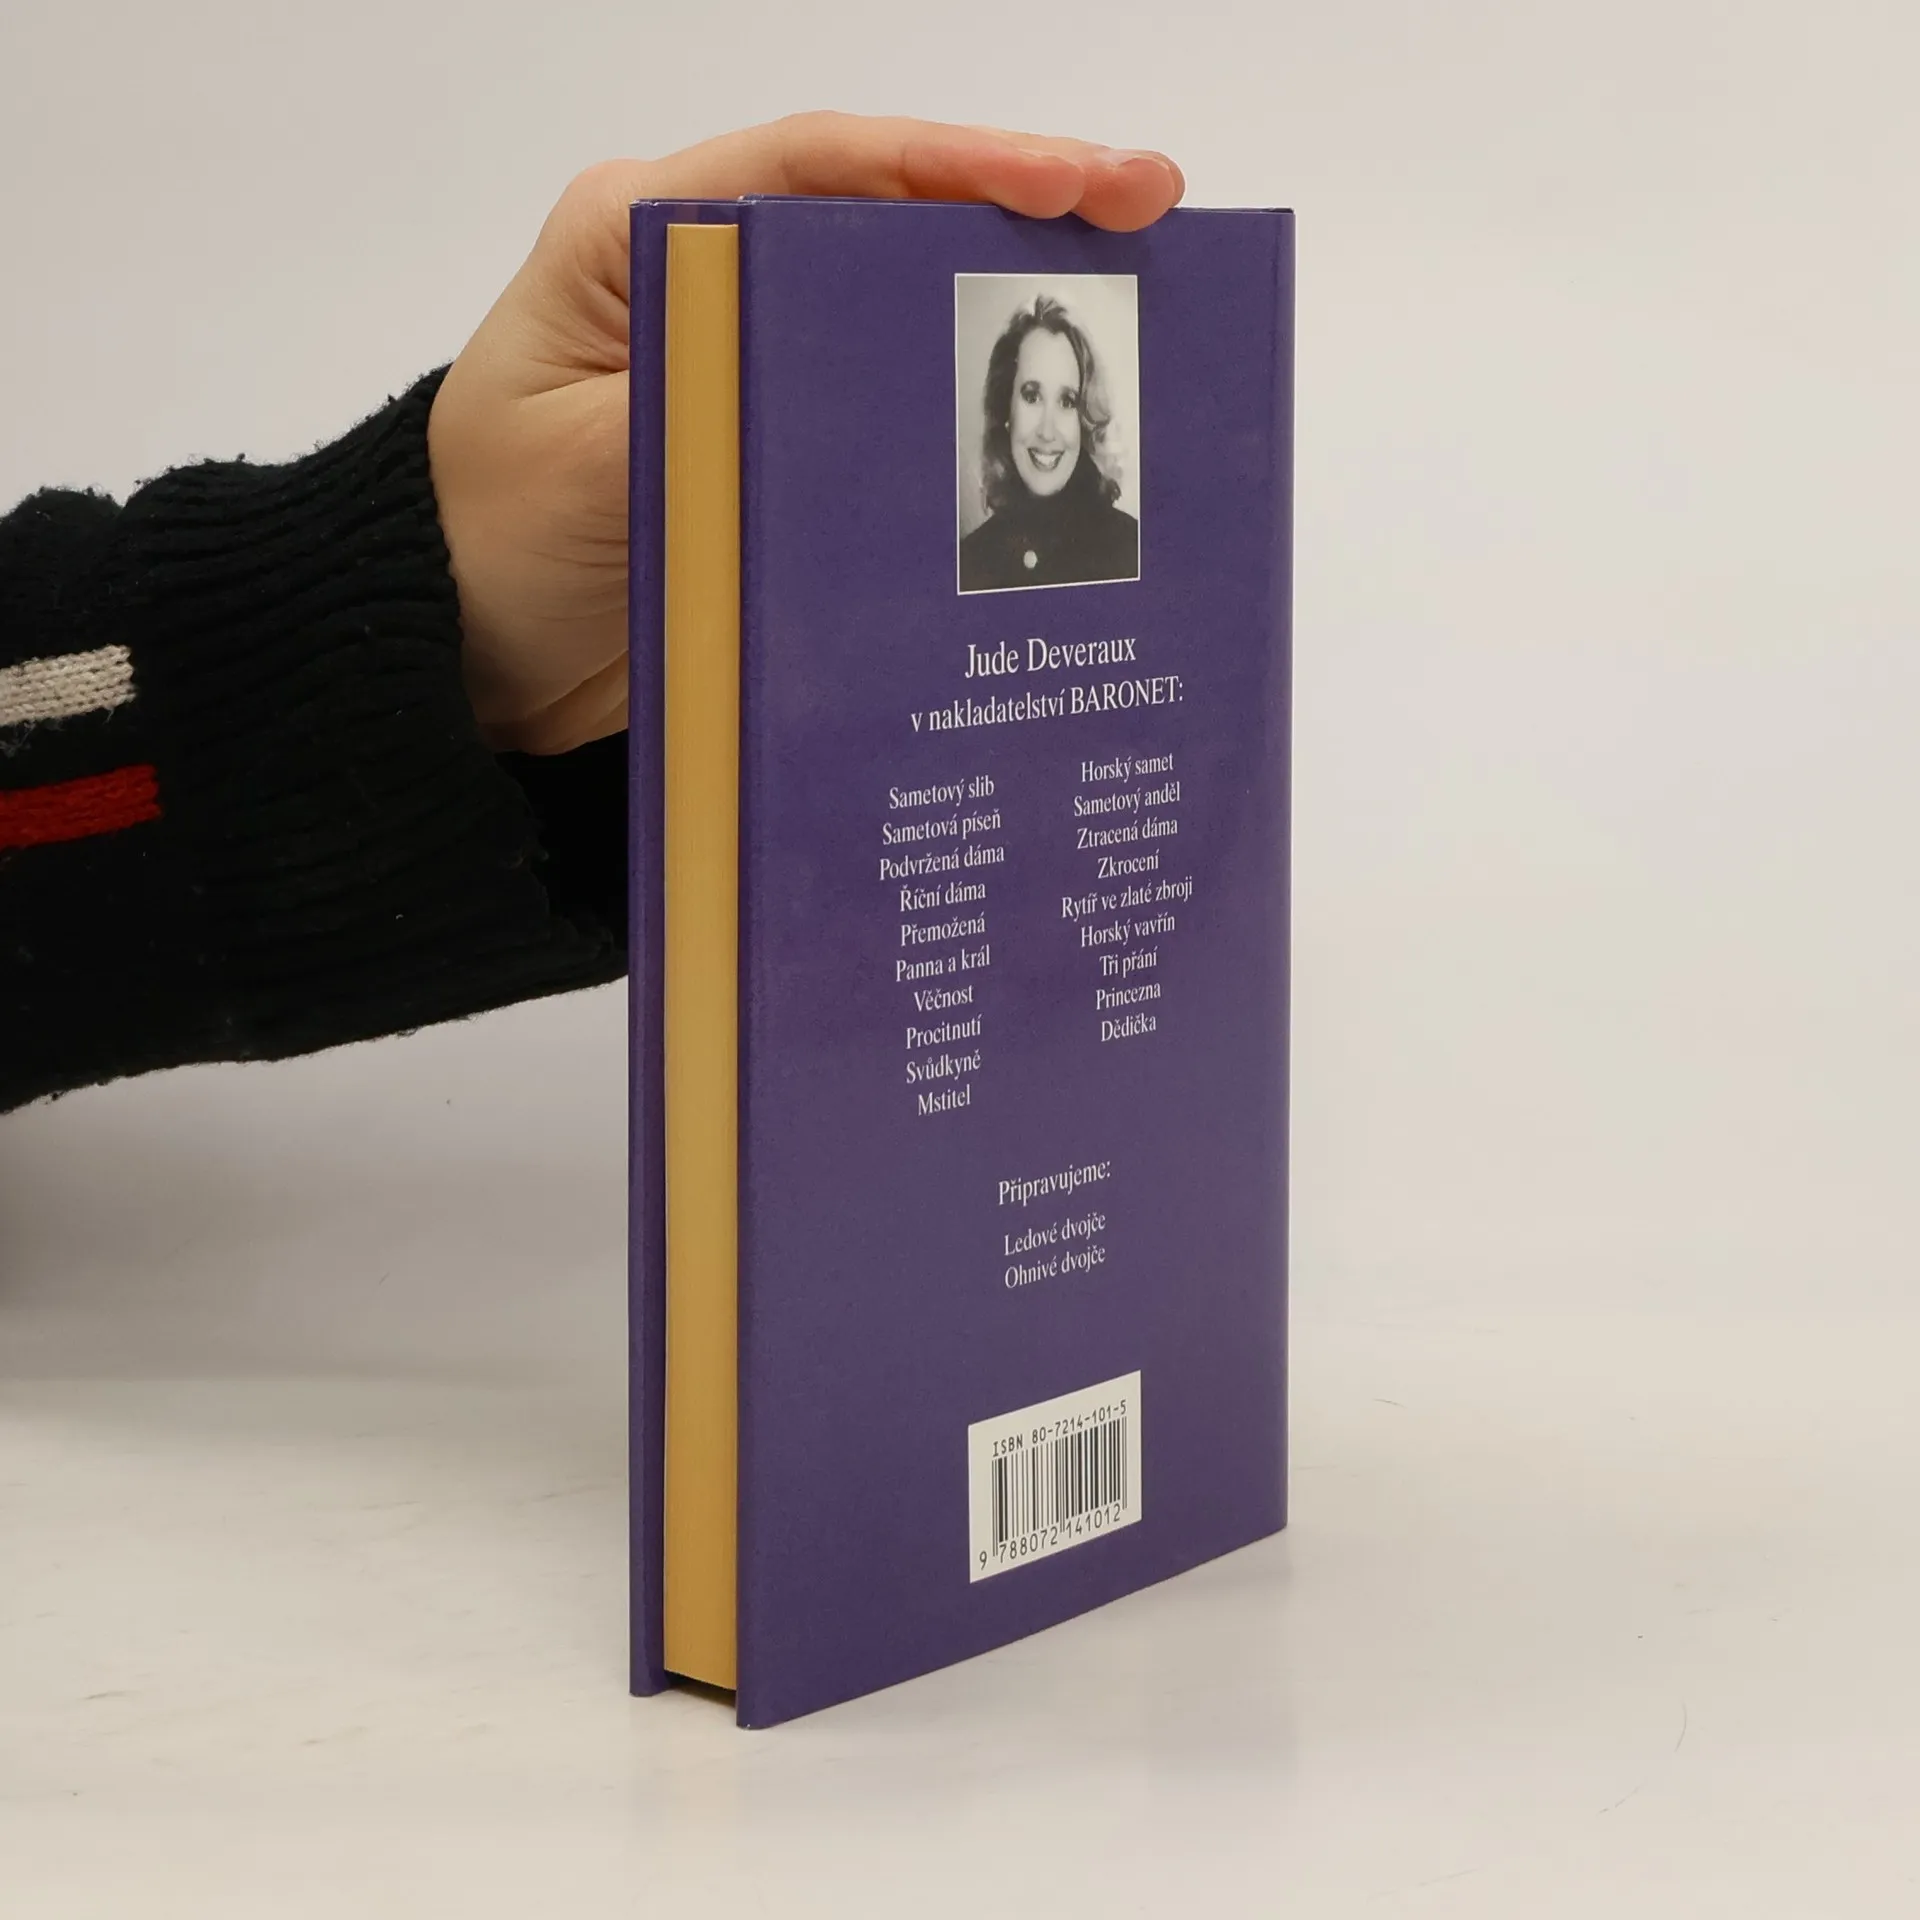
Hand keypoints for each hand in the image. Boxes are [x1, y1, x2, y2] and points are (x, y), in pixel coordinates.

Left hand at [427, 112, 1184, 754]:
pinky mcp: (770, 451)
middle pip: (883, 221)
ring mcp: (746, 368)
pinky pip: (878, 417)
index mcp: (643, 237)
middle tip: (1157, 225)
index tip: (1087, 183)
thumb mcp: (589, 464)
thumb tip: (837, 371)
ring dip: (1005, 313)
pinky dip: (955, 416)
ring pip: (894, 314)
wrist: (465, 662)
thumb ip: (710, 401)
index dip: (964, 163)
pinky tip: (1036, 431)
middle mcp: (706, 281)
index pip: (824, 166)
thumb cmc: (490, 546)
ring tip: (1142, 313)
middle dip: (1019, 214)